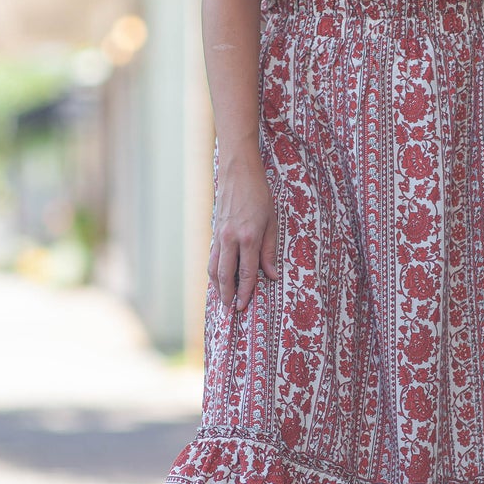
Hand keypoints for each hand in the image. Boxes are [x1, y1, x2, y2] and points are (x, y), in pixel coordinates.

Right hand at [209, 150, 278, 310]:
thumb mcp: (272, 221)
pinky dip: (214, 271)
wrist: (238, 172)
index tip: (244, 306)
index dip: (246, 291)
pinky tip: (218, 279)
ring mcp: (219, 235)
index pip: (247, 272)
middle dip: (227, 295)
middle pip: (225, 275)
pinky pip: (212, 257)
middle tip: (229, 311)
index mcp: (248, 237)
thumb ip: (269, 250)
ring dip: (217, 286)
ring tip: (222, 300)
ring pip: (213, 268)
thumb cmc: (259, 194)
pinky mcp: (214, 231)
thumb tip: (271, 275)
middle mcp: (230, 239)